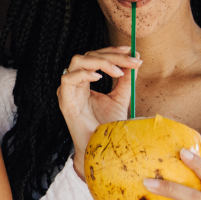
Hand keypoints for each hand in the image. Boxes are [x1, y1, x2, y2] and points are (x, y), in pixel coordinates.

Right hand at [57, 46, 141, 177]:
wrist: (101, 148)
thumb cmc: (108, 126)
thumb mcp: (121, 98)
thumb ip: (126, 80)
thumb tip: (136, 60)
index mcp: (85, 81)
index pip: (95, 57)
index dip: (112, 51)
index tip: (131, 51)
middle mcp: (75, 83)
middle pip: (88, 55)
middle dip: (111, 55)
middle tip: (131, 60)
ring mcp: (68, 91)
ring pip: (77, 61)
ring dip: (100, 62)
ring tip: (118, 72)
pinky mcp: (65, 101)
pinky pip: (67, 79)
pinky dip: (83, 74)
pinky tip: (99, 78)